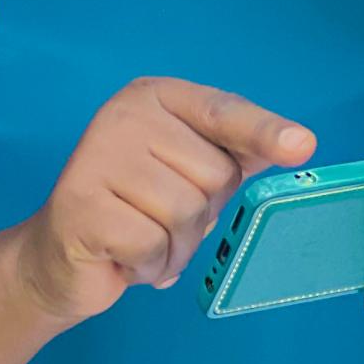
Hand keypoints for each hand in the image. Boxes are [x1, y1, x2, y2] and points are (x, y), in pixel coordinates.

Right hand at [14, 78, 314, 325]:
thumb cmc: (136, 210)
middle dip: (201, 214)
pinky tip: (124, 257)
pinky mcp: (80, 206)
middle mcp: (123, 117)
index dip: (265, 131)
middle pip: (213, 175)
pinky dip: (149, 265)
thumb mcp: (189, 174)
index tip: (302, 146)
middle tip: (159, 217)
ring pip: (186, 214)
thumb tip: (296, 143)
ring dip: (175, 246)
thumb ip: (234, 152)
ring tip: (143, 240)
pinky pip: (153, 245)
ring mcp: (96, 157)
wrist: (60, 256)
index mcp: (154, 98)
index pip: (222, 112)